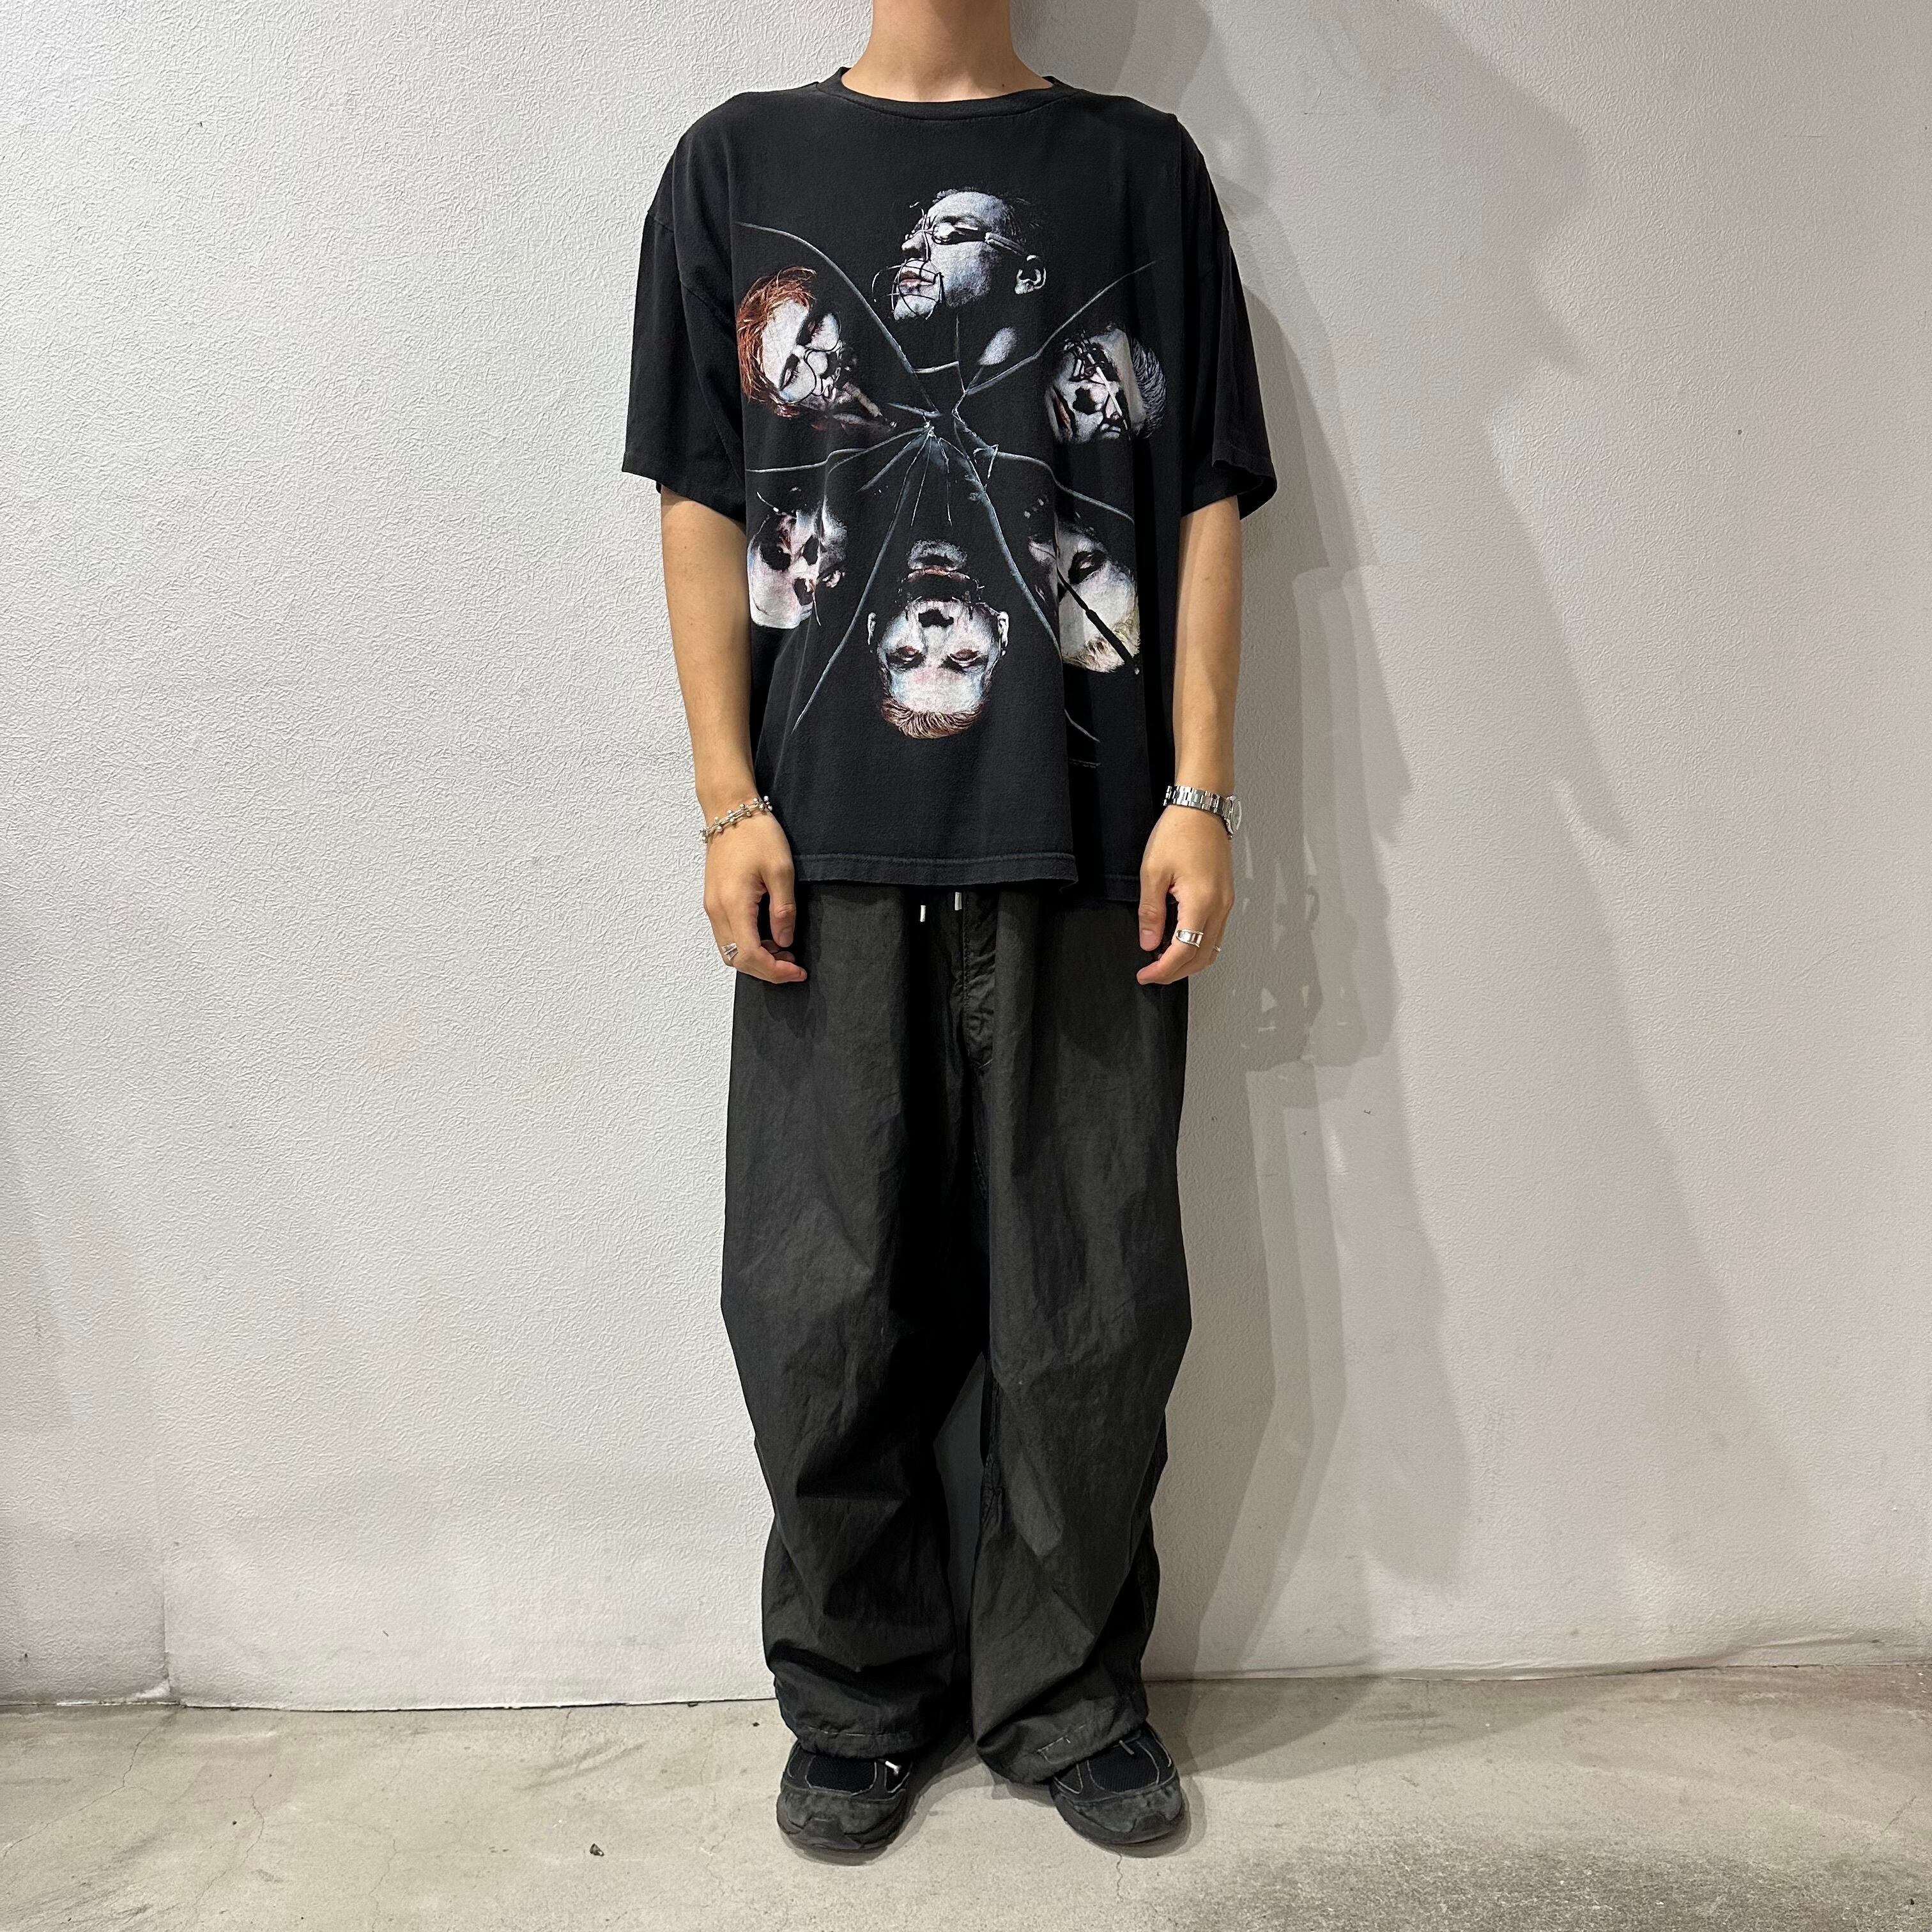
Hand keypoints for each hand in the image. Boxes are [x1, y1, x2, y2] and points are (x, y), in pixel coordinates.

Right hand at [704, 813, 806, 983]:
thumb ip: (783, 910)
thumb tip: (784, 942)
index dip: (775, 971)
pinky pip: (726, 935)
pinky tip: (768, 937)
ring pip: (729, 950)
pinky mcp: (713, 900)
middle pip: (736, 959)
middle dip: (766, 970)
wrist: (729, 809)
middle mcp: (716, 910)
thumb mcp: (781, 869)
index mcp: (733, 904)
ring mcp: (711, 906)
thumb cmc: (756, 833)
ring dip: (756, 958)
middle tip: (793, 965)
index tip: (798, 970)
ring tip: (784, 951)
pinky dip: (746, 945)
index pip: (750, 955)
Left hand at [1136, 804, 1233, 984]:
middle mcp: (1220, 907)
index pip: (1184, 951)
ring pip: (1211, 948)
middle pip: (1201, 957)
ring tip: (1162, 961)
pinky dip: (1198, 946)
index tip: (1145, 975)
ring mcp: (1226, 903)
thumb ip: (1151, 913)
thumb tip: (1149, 943)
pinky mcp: (1226, 897)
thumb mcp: (1153, 872)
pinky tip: (1178, 941)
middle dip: (1175, 972)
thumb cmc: (1179, 832)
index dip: (1163, 970)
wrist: (1201, 808)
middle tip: (1151, 974)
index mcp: (1201, 902)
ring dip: (1188, 961)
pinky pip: (1215, 933)